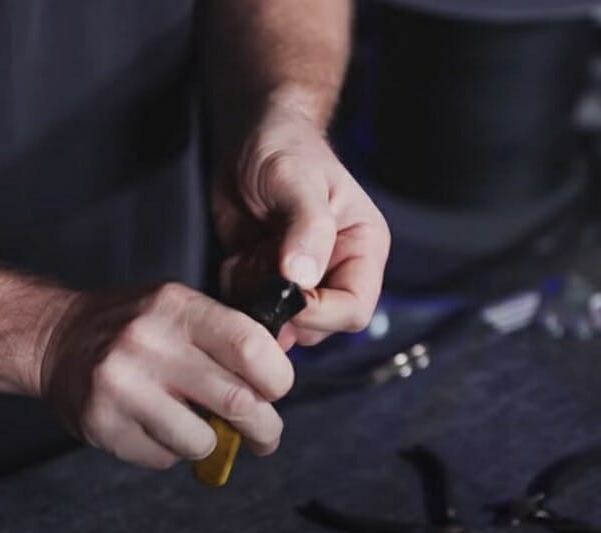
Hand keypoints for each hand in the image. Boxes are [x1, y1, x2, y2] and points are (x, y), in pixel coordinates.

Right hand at [38, 283, 292, 468]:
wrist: (57, 338)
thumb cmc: (134, 326)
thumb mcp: (178, 307)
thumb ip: (226, 335)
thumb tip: (280, 379)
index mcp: (176, 306)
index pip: (251, 347)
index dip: (278, 379)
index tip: (276, 391)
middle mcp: (148, 342)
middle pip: (238, 401)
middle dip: (264, 429)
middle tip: (265, 435)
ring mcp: (121, 385)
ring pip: (202, 441)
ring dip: (211, 442)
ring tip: (198, 427)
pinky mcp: (102, 424)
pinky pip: (163, 457)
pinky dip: (171, 451)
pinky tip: (154, 425)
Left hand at [213, 102, 389, 347]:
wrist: (248, 139)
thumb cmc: (284, 145)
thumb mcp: (297, 178)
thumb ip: (307, 228)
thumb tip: (303, 278)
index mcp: (362, 248)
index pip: (354, 309)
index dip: (319, 313)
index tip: (284, 292)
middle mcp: (337, 270)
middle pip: (319, 326)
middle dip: (282, 307)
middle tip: (257, 268)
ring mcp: (302, 280)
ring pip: (284, 324)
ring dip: (257, 300)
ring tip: (248, 258)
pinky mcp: (269, 282)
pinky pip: (254, 312)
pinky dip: (239, 294)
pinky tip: (238, 260)